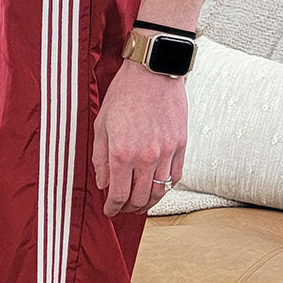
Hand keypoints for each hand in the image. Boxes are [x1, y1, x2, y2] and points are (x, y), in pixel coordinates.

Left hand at [91, 57, 187, 215]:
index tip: (109, 211)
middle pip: (139, 198)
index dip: (112, 208)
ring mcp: (167, 152)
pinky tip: (158, 187)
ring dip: (148, 203)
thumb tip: (103, 184)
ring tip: (140, 204)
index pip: (118, 195)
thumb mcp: (101, 125)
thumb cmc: (124, 95)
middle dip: (129, 209)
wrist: (153, 72)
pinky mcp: (181, 145)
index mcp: (122, 153)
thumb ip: (100, 158)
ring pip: (160, 191)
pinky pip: (176, 176)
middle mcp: (146, 157)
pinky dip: (166, 187)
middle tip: (123, 209)